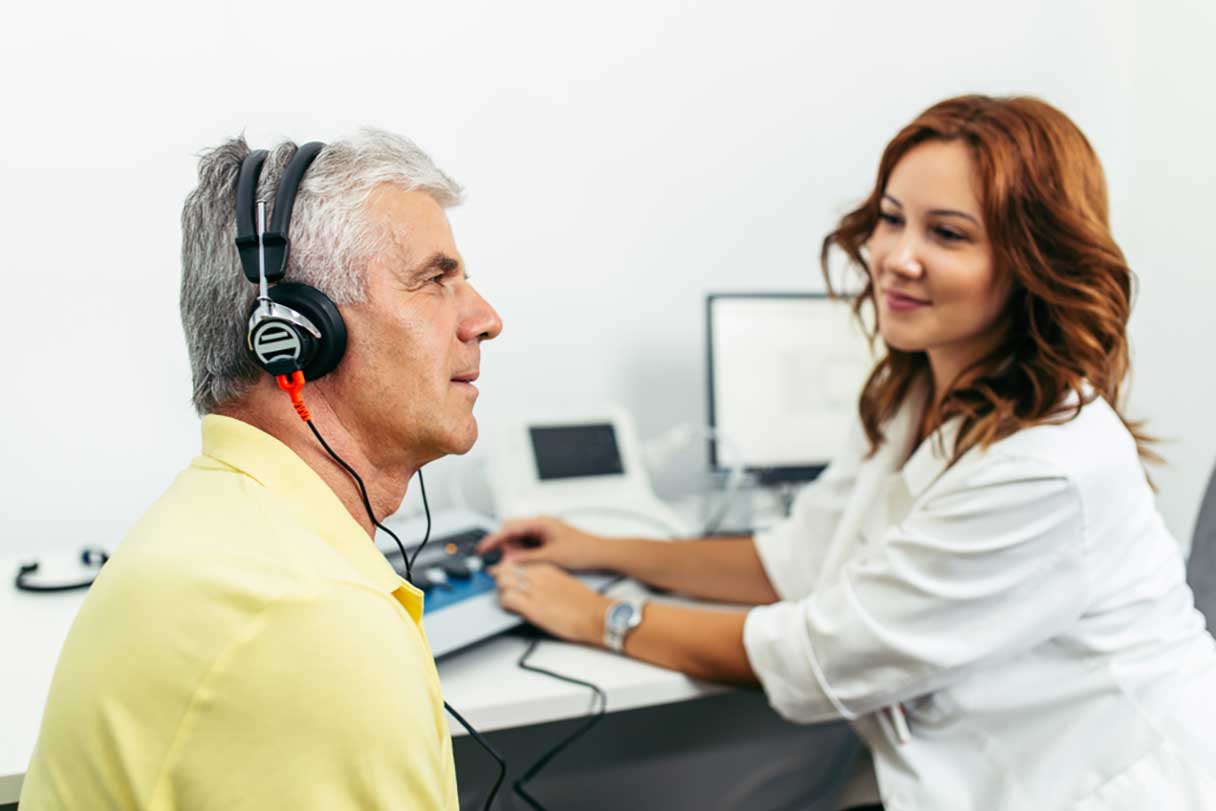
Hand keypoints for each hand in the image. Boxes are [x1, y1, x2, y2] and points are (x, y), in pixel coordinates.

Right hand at [478, 516, 606, 570]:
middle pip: (512, 532)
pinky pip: (528, 547)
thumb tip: (509, 561)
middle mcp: (541, 525)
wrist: (602, 554)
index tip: (483, 548)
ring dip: (512, 552)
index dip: (494, 538)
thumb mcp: (551, 556)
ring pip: (520, 541)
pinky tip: (520, 565)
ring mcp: (544, 534)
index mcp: (541, 522)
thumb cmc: (584, 549)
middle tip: (495, 560)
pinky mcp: (548, 542)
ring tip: (508, 565)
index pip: (510, 527)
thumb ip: (527, 558)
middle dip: (502, 546)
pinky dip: (522, 555)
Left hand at [489, 561, 610, 644]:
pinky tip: (512, 609)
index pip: (517, 562)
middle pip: (506, 569)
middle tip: (504, 589)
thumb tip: (537, 586)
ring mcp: (534, 591)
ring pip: (502, 582)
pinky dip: (505, 604)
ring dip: (502, 591)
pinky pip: (506, 600)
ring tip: (509, 600)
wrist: (594, 615)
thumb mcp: (564, 582)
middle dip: (501, 579)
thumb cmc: (585, 603)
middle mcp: (538, 576)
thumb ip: (548, 580)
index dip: (507, 570)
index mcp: (546, 568)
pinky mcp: (532, 608)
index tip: (506, 576)